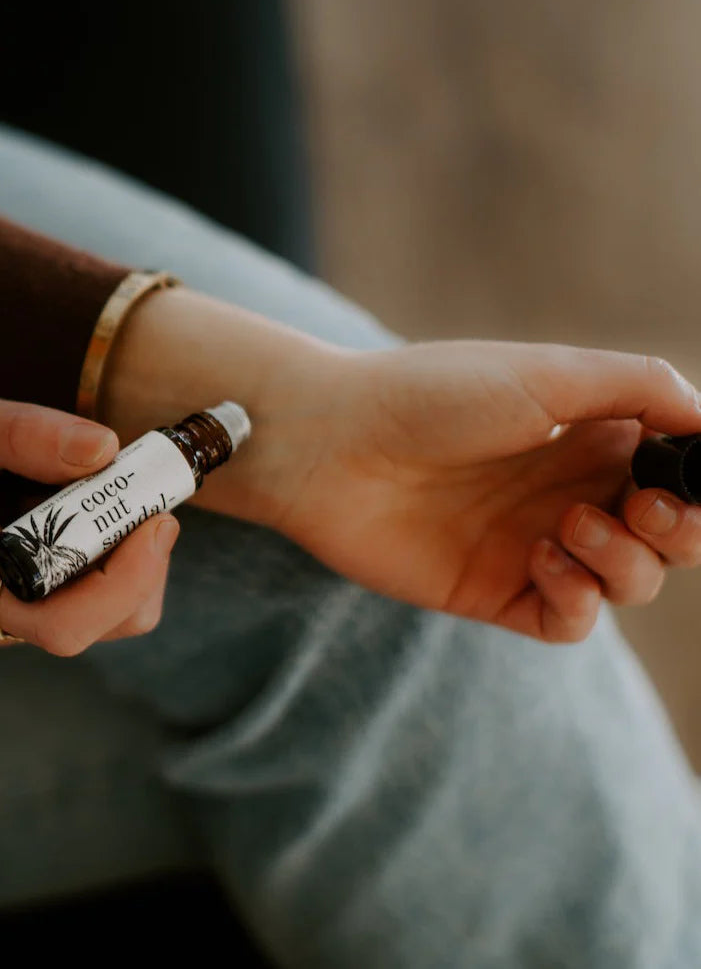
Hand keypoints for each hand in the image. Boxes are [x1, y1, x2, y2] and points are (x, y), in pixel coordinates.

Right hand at [0, 381, 179, 653]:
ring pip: (119, 607)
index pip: (64, 624)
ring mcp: (26, 604)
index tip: (155, 515)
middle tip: (151, 485)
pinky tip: (104, 492)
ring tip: (122, 482)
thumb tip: (106, 448)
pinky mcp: (42, 586)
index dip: (125, 579)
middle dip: (148, 558)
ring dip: (142, 548)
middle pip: (111, 621)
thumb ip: (22, 434)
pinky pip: (105, 582)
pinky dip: (125, 540)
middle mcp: (5, 612)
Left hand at [268, 341, 700, 641]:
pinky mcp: (491, 590)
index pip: (673, 476)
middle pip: (665, 538)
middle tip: (645, 507)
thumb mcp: (549, 373)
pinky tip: (543, 557)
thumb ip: (640, 387)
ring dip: (626, 562)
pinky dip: (578, 600)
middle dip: (678, 531)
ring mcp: (529, 545)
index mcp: (585, 436)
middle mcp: (564, 492)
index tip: (686, 479)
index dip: (694, 487)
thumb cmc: (432, 396)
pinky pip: (568, 621)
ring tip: (569, 522)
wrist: (332, 444)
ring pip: (626, 584)